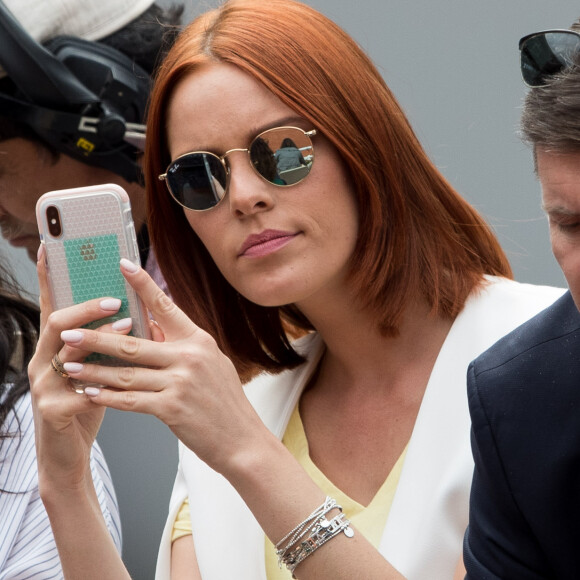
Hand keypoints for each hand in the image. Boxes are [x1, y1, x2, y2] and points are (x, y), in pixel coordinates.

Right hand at [30, 250, 134, 494]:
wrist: (68, 453)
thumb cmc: (87, 402)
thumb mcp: (98, 366)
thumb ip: (108, 342)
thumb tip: (136, 314)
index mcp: (57, 346)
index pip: (52, 304)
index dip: (49, 276)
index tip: (53, 247)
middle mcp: (44, 360)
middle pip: (57, 322)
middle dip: (85, 307)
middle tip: (114, 298)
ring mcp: (44, 385)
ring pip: (65, 353)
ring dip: (97, 338)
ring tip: (127, 327)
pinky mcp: (53, 412)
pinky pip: (76, 393)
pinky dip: (100, 384)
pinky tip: (119, 381)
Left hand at [59, 259, 265, 473]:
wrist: (242, 439)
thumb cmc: (225, 401)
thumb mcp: (211, 363)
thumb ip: (181, 345)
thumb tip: (150, 328)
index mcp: (198, 340)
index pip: (166, 306)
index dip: (143, 284)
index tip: (123, 265)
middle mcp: (189, 356)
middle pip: (133, 343)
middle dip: (96, 337)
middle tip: (69, 331)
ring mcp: (181, 382)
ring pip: (126, 373)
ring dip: (94, 370)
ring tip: (69, 364)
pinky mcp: (172, 408)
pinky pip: (131, 400)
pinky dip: (107, 397)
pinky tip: (89, 394)